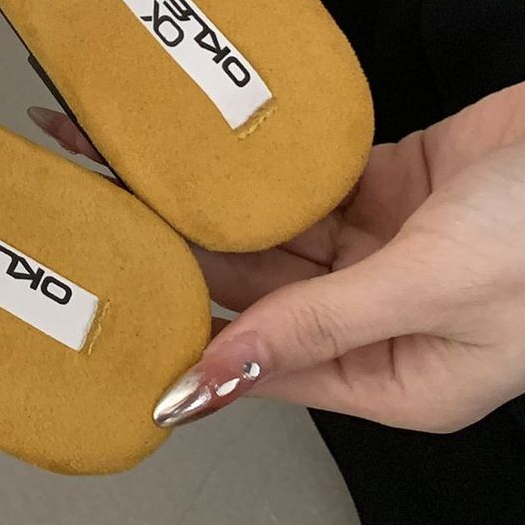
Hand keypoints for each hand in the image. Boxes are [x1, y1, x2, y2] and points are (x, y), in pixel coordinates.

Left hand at [33, 86, 524, 432]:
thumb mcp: (428, 288)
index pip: (265, 365)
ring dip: (206, 200)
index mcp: (397, 379)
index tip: (110, 301)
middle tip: (97, 202)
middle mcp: (383, 318)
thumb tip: (213, 380)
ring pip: (276, 230)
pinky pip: (309, 179)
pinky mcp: (395, 182)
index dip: (187, 334)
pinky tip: (202, 145)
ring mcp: (389, 248)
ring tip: (126, 164)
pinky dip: (260, 163)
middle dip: (179, 249)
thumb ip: (314, 324)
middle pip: (260, 291)